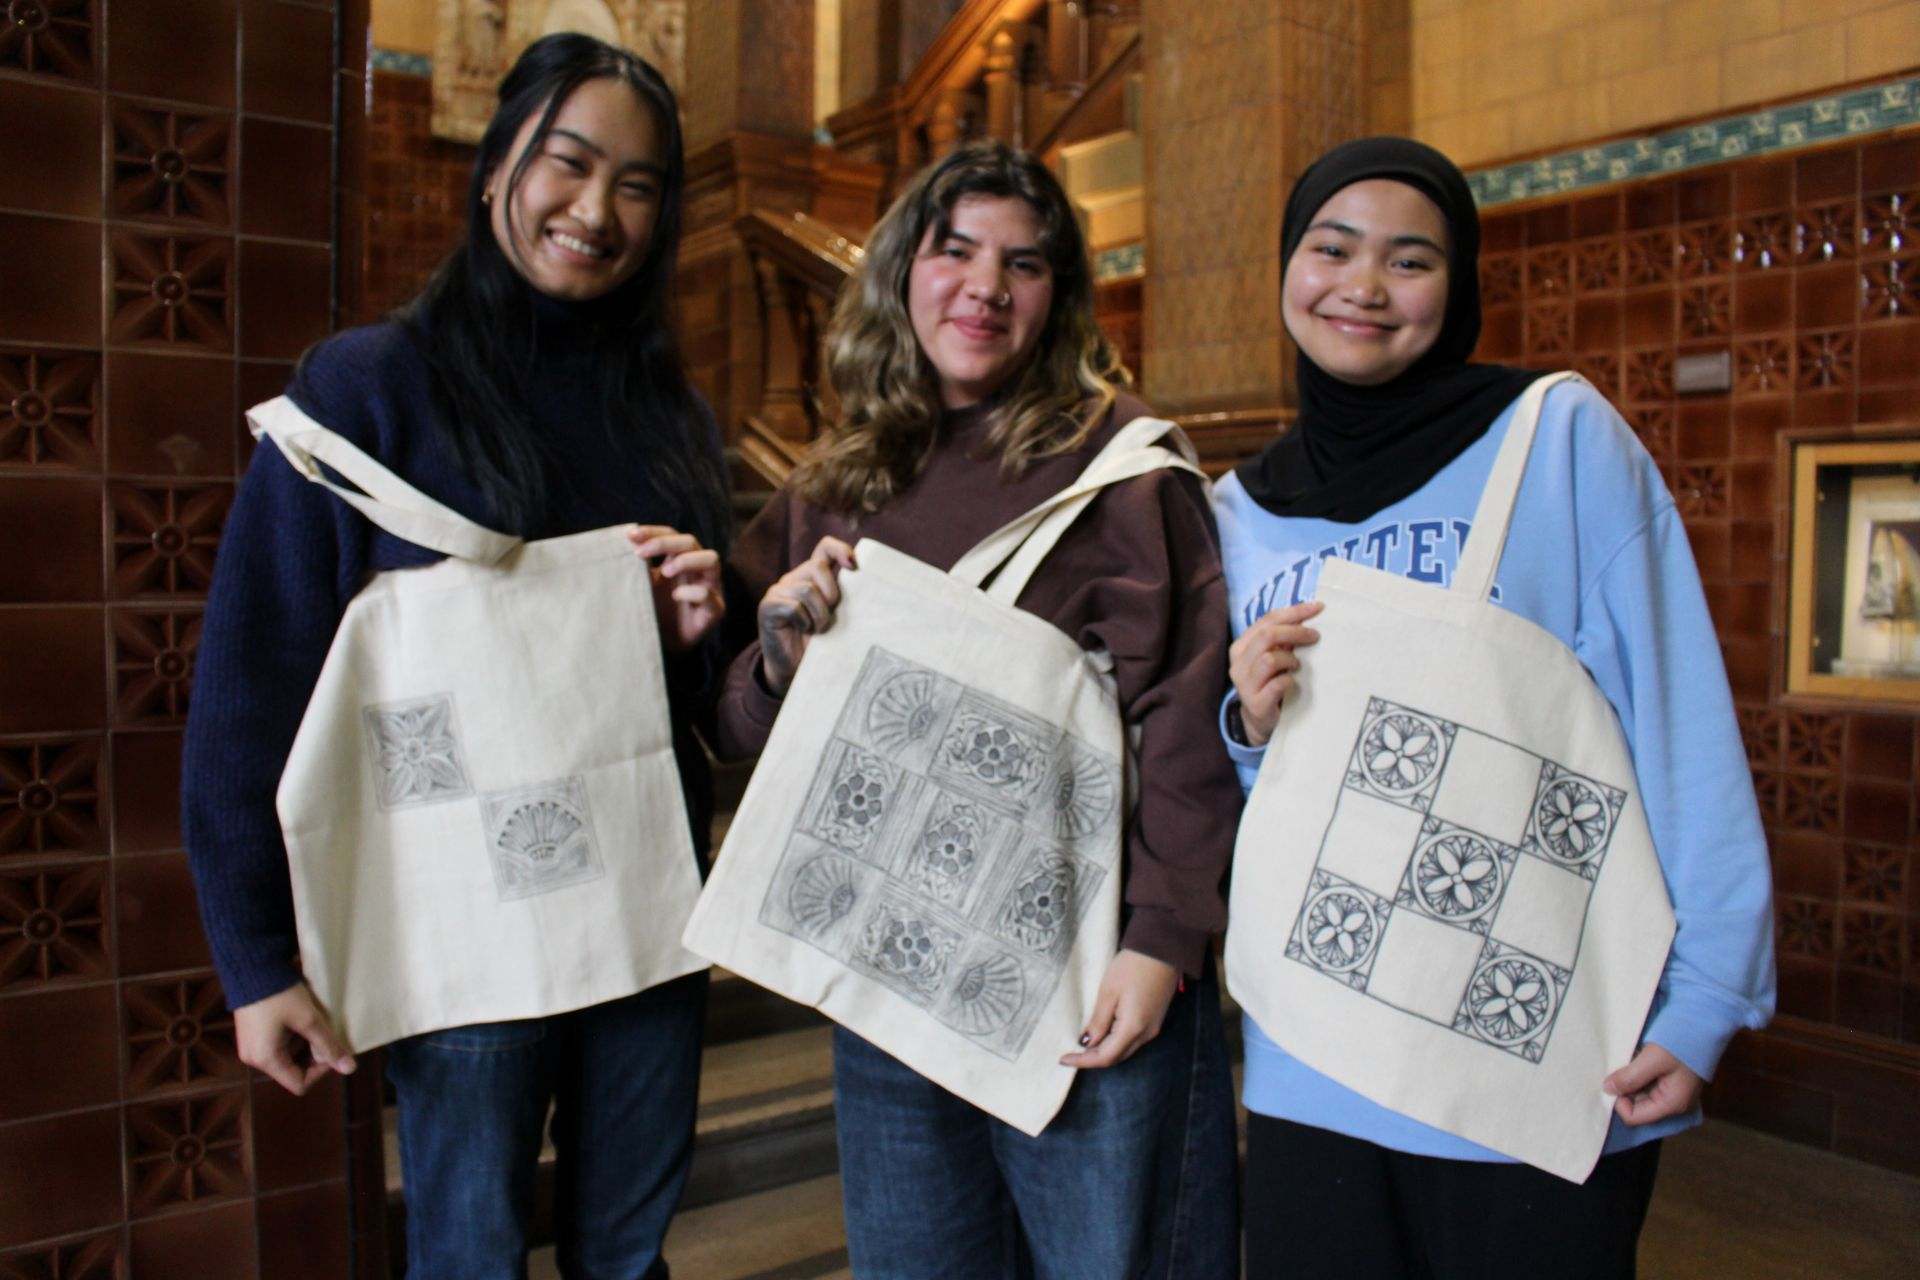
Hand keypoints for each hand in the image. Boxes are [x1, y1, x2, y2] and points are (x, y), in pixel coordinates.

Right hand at [235, 984, 355, 1095]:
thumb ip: (328, 1045)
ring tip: (313, 1023)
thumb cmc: (280, 995)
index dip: (320, 1071)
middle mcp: (254, 1059)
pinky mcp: (252, 1033)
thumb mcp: (309, 1019)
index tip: (329, 1049)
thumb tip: (349, 1069)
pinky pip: (277, 1045)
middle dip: (314, 1055)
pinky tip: (300, 1017)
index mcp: (265, 1060)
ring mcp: (251, 1046)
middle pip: (292, 1070)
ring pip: (287, 1056)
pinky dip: (292, 1037)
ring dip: (304, 1044)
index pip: (299, 1084)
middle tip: (324, 1033)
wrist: (252, 967)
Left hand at [627, 525, 724, 651]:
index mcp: (679, 559)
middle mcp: (697, 569)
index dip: (653, 532)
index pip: (671, 534)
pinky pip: (709, 595)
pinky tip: (676, 596)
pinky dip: (693, 592)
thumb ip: (636, 567)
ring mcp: (710, 587)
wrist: (661, 644)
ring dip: (686, 560)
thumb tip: (618, 545)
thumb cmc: (653, 610)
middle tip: (640, 553)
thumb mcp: (642, 585)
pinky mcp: (715, 610)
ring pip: (712, 559)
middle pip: (690, 541)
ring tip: (665, 572)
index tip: (630, 535)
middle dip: (665, 543)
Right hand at [757, 536, 855, 695]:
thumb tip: (872, 585)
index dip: (840, 549)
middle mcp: (794, 578)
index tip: (854, 565)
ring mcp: (779, 591)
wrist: (795, 668)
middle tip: (831, 616)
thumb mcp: (838, 615)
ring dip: (819, 614)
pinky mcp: (768, 606)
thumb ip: (846, 597)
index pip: (825, 548)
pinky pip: (793, 607)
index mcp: (813, 576)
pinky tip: (803, 631)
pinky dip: (804, 622)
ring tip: (818, 629)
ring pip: (807, 589)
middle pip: (817, 567)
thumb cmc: (821, 642)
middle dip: (831, 593)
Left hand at [1060, 949, 1179, 1068]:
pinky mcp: (1155, 1019)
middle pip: (1117, 1057)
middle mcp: (1146, 1034)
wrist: (1162, 949)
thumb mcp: (1109, 992)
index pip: (1105, 1057)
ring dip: (1105, 1051)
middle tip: (1071, 1053)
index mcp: (1133, 1028)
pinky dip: (1116, 1042)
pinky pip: (1133, 1039)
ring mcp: (1153, 1028)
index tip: (1064, 1059)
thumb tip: (1087, 1043)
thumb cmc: (1132, 967)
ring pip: (1125, 1050)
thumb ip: (1098, 1022)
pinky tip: (1103, 1034)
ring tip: (1083, 1045)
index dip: (1084, 1061)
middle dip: (1093, 1059)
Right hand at [1227, 600, 1323, 745]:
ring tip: (1298, 665)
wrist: (1259, 720)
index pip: (1267, 620)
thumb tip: (1309, 614)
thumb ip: (1282, 638)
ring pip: (1270, 659)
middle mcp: (1238, 663)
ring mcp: (1244, 684)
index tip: (1318, 607)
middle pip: (1268, 636)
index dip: (1294, 611)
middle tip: (1315, 636)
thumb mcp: (1272, 656)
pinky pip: (1277, 684)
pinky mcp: (1255, 703)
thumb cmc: (1270, 681)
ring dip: (1290, 659)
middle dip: (1295, 632)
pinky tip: (1293, 683)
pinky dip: (1289, 680)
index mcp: (1242, 646)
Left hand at [1603, 1043, 1701, 1124]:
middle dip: (1624, 1090)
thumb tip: (1607, 1089)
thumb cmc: (1682, 1042)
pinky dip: (1639, 1076)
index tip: (1615, 1080)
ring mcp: (1674, 1093)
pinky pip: (1648, 1085)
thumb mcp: (1652, 1059)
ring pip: (1641, 1095)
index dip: (1619, 1101)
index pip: (1634, 1117)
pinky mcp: (1672, 1082)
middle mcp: (1673, 1104)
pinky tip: (1638, 1061)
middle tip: (1621, 1069)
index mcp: (1671, 1104)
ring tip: (1631, 1063)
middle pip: (1637, 1107)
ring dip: (1631, 1081)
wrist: (1705, 1025)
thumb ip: (1630, 1077)